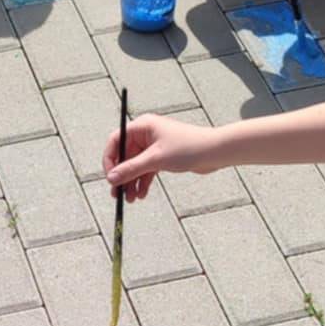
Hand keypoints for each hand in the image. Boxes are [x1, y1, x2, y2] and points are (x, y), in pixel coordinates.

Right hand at [104, 114, 219, 199]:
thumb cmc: (188, 147)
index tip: (110, 176)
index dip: (110, 159)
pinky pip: (147, 170)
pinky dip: (143, 182)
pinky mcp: (163, 157)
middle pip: (125, 156)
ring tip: (131, 199)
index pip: (116, 140)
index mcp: (142, 126)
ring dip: (132, 182)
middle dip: (122, 176)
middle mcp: (146, 134)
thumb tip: (112, 178)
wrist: (214, 152)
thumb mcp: (156, 160)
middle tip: (117, 194)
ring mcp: (154, 146)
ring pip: (136, 166)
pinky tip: (142, 194)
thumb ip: (131, 169)